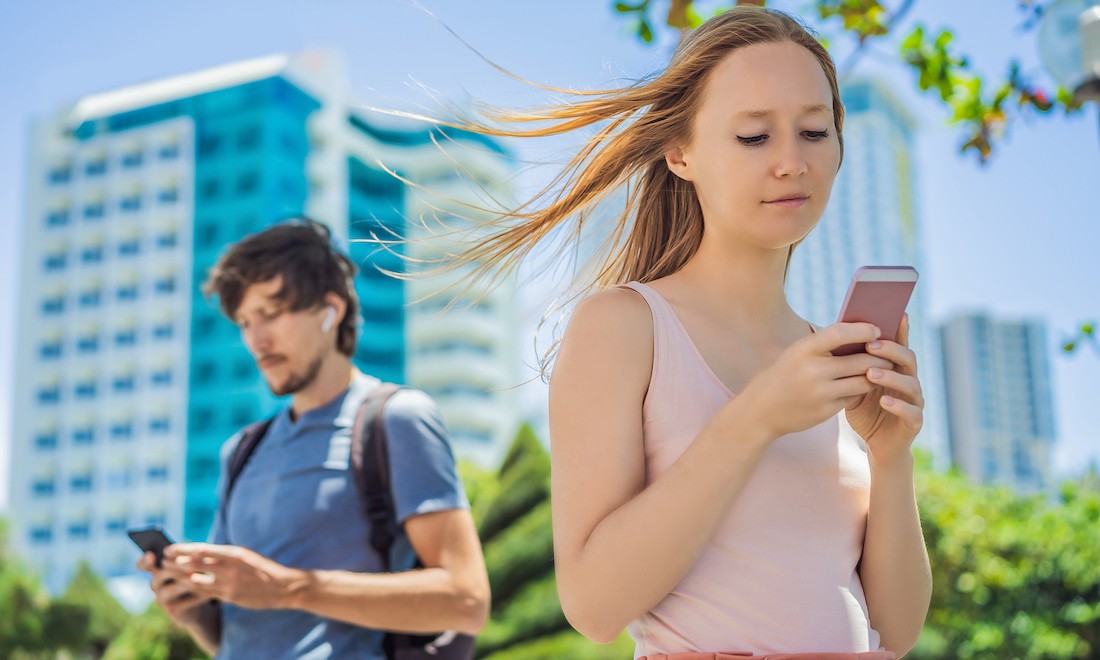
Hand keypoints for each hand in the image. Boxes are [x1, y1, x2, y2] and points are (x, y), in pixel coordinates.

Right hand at [137, 550, 208, 627]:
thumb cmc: (196, 577)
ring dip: (187, 583)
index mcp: (157, 569)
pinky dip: (197, 597)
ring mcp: (162, 599)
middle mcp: (156, 584)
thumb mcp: (193, 564)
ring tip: (200, 578)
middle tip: (191, 565)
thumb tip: (194, 549)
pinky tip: (210, 593)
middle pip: (160, 574)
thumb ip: (186, 556)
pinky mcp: (172, 610)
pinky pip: (183, 603)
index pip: (143, 564)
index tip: (151, 555)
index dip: (144, 560)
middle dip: (176, 567)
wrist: (201, 606)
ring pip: (172, 589)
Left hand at [163, 543, 305, 610]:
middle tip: (162, 561)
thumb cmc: (264, 569)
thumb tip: (203, 552)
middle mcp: (230, 567)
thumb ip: (226, 555)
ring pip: (198, 579)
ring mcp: (230, 583)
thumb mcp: (246, 555)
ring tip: (168, 573)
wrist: (284, 586)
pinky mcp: (231, 596)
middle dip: (176, 563)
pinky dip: (193, 589)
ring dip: (181, 576)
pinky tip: (184, 587)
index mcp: (234, 553)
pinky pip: (207, 593)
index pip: (202, 549)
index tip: (168, 549)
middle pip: (196, 564)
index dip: (182, 550)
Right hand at [739, 322, 896, 438]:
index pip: (840, 333)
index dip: (862, 330)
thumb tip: (860, 333)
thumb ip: (823, 344)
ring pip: (862, 381)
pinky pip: (853, 397)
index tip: (876, 329)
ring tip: (882, 370)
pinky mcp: (825, 411)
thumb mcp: (796, 353)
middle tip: (891, 353)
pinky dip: (860, 390)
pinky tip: (862, 386)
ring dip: (875, 375)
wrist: (761, 410)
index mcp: (803, 349)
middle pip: (859, 360)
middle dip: (880, 357)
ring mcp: (820, 393)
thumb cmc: (783, 375)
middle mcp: (813, 370)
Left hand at [843, 313, 924, 466]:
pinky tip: (884, 401)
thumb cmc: (864, 411)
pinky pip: (912, 412)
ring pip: (911, 384)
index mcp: (895, 369)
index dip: (900, 330)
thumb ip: (851, 366)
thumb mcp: (853, 385)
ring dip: (891, 377)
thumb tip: (834, 340)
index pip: (899, 345)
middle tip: (871, 346)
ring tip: (871, 374)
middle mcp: (909, 382)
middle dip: (891, 351)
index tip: (896, 313)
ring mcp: (914, 402)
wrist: (876, 445)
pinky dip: (898, 406)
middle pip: (908, 359)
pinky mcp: (914, 423)